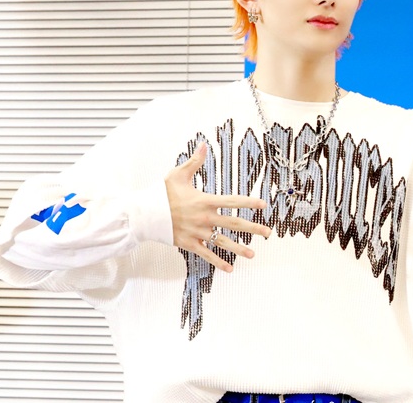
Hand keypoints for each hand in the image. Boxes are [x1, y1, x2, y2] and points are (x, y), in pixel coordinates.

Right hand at [165, 142, 269, 271]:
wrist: (144, 214)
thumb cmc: (162, 193)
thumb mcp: (178, 174)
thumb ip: (194, 161)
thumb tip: (204, 144)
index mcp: (205, 201)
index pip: (232, 201)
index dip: (249, 203)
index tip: (263, 205)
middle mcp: (204, 218)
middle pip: (234, 224)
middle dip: (253, 229)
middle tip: (268, 233)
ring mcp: (198, 233)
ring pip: (223, 242)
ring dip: (239, 248)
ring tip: (253, 254)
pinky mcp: (190, 244)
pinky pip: (207, 255)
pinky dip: (218, 262)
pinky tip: (230, 269)